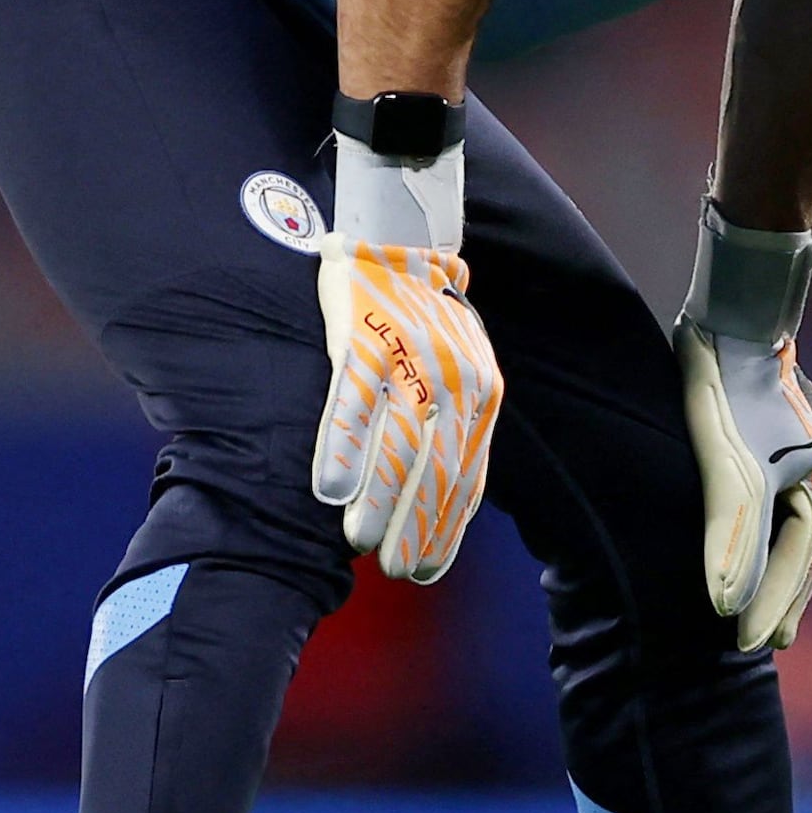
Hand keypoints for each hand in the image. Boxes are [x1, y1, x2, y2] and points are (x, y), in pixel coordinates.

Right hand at [309, 136, 500, 585]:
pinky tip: (328, 490)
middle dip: (413, 527)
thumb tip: (447, 503)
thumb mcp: (460, 375)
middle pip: (435, 470)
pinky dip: (342, 450)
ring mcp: (411, 361)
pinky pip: (353, 406)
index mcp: (483, 395)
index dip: (445, 528)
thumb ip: (454, 430)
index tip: (424, 570)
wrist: (399, 243)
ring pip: (397, 445)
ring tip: (358, 542)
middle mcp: (456, 382)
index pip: (467, 477)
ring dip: (379, 501)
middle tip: (392, 569)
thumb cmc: (424, 323)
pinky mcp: (366, 341)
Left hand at [674, 202, 811, 653]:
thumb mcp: (726, 466)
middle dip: (791, 599)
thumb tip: (726, 606)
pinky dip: (785, 536)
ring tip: (772, 606)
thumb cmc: (730, 387)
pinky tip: (770, 541)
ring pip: (808, 529)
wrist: (739, 311)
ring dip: (791, 571)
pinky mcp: (799, 437)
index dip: (771, 609)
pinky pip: (798, 504)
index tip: (748, 649)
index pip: (796, 565)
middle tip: (768, 644)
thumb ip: (731, 536)